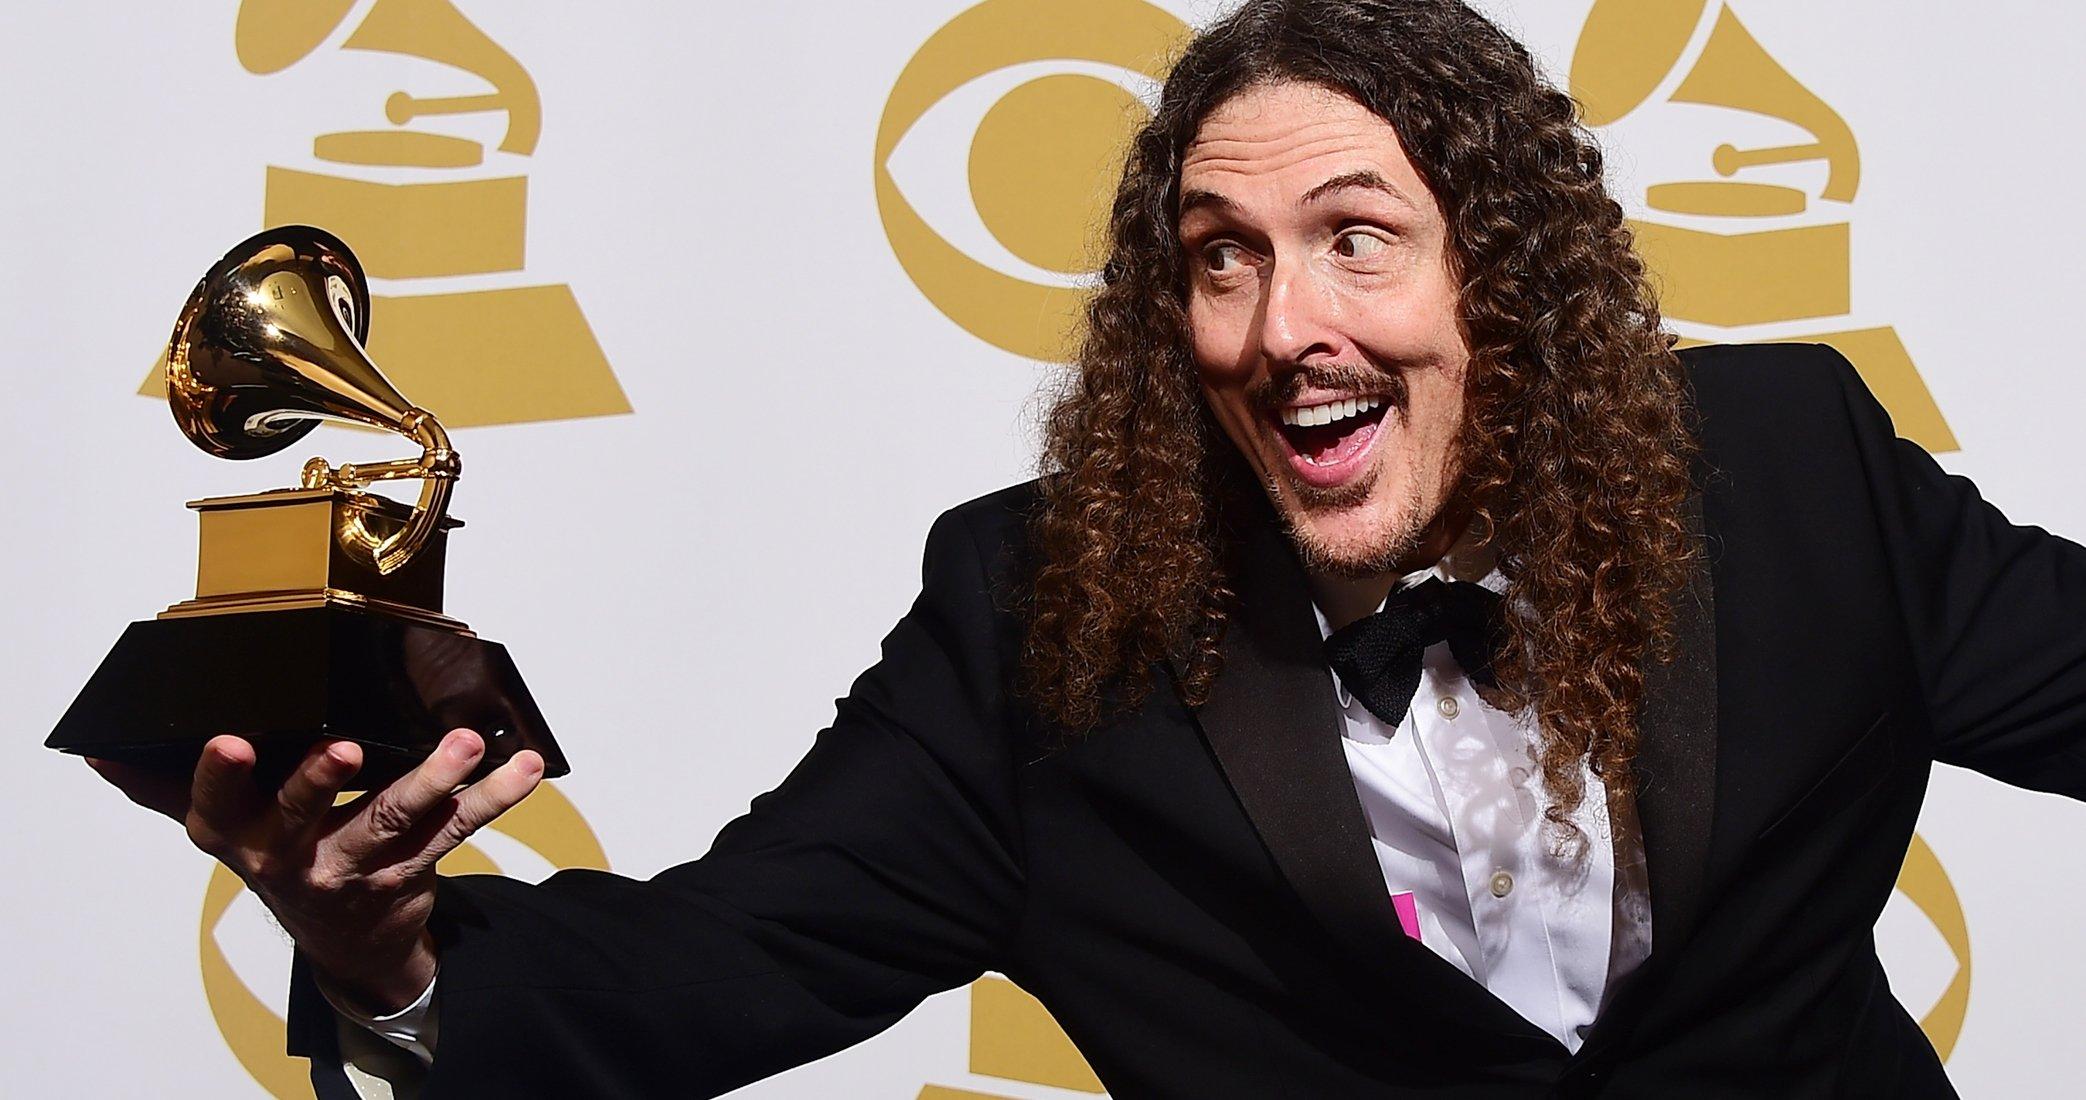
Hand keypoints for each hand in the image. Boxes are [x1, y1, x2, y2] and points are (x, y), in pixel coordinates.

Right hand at [88, 729, 542, 1013]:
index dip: (222, 777)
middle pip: (305, 815)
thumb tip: (101, 752)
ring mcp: (359, 866)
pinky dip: (497, 795)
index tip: (228, 739)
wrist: (348, 941)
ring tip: (463, 745)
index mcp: (239, 836)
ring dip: (432, 780)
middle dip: (319, 781)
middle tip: (342, 747)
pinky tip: (523, 766)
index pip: (219, 806)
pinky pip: (460, 828)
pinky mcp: (416, 869)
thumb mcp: (224, 830)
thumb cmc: (284, 856)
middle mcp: (294, 855)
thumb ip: (167, 787)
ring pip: (395, 821)